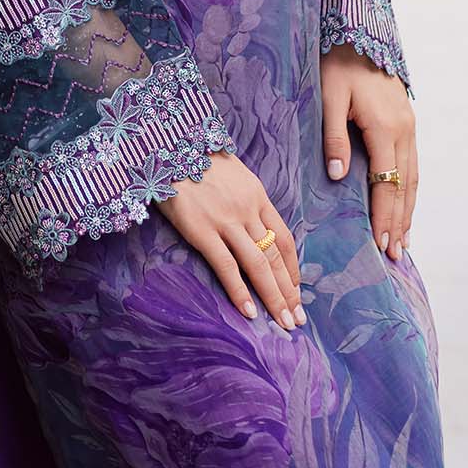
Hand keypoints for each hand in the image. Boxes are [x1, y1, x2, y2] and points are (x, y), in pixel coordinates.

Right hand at [153, 149, 303, 331]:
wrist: (168, 145)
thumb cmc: (195, 158)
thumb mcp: (232, 172)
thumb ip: (244, 197)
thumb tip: (251, 222)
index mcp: (257, 195)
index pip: (284, 238)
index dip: (293, 267)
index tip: (298, 290)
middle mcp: (247, 210)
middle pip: (276, 256)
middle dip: (289, 291)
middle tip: (298, 319)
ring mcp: (226, 221)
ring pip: (258, 264)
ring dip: (274, 297)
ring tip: (284, 323)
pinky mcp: (202, 230)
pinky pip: (227, 266)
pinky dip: (240, 292)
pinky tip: (250, 312)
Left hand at [320, 43, 415, 261]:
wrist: (358, 32)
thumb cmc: (336, 63)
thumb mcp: (328, 98)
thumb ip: (334, 138)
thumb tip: (340, 178)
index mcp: (384, 128)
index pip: (387, 184)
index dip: (384, 216)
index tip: (381, 244)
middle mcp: (403, 131)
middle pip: (405, 186)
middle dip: (399, 222)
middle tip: (396, 254)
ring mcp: (409, 126)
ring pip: (413, 177)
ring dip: (408, 209)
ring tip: (404, 239)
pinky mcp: (406, 121)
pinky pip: (412, 163)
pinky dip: (410, 188)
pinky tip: (404, 202)